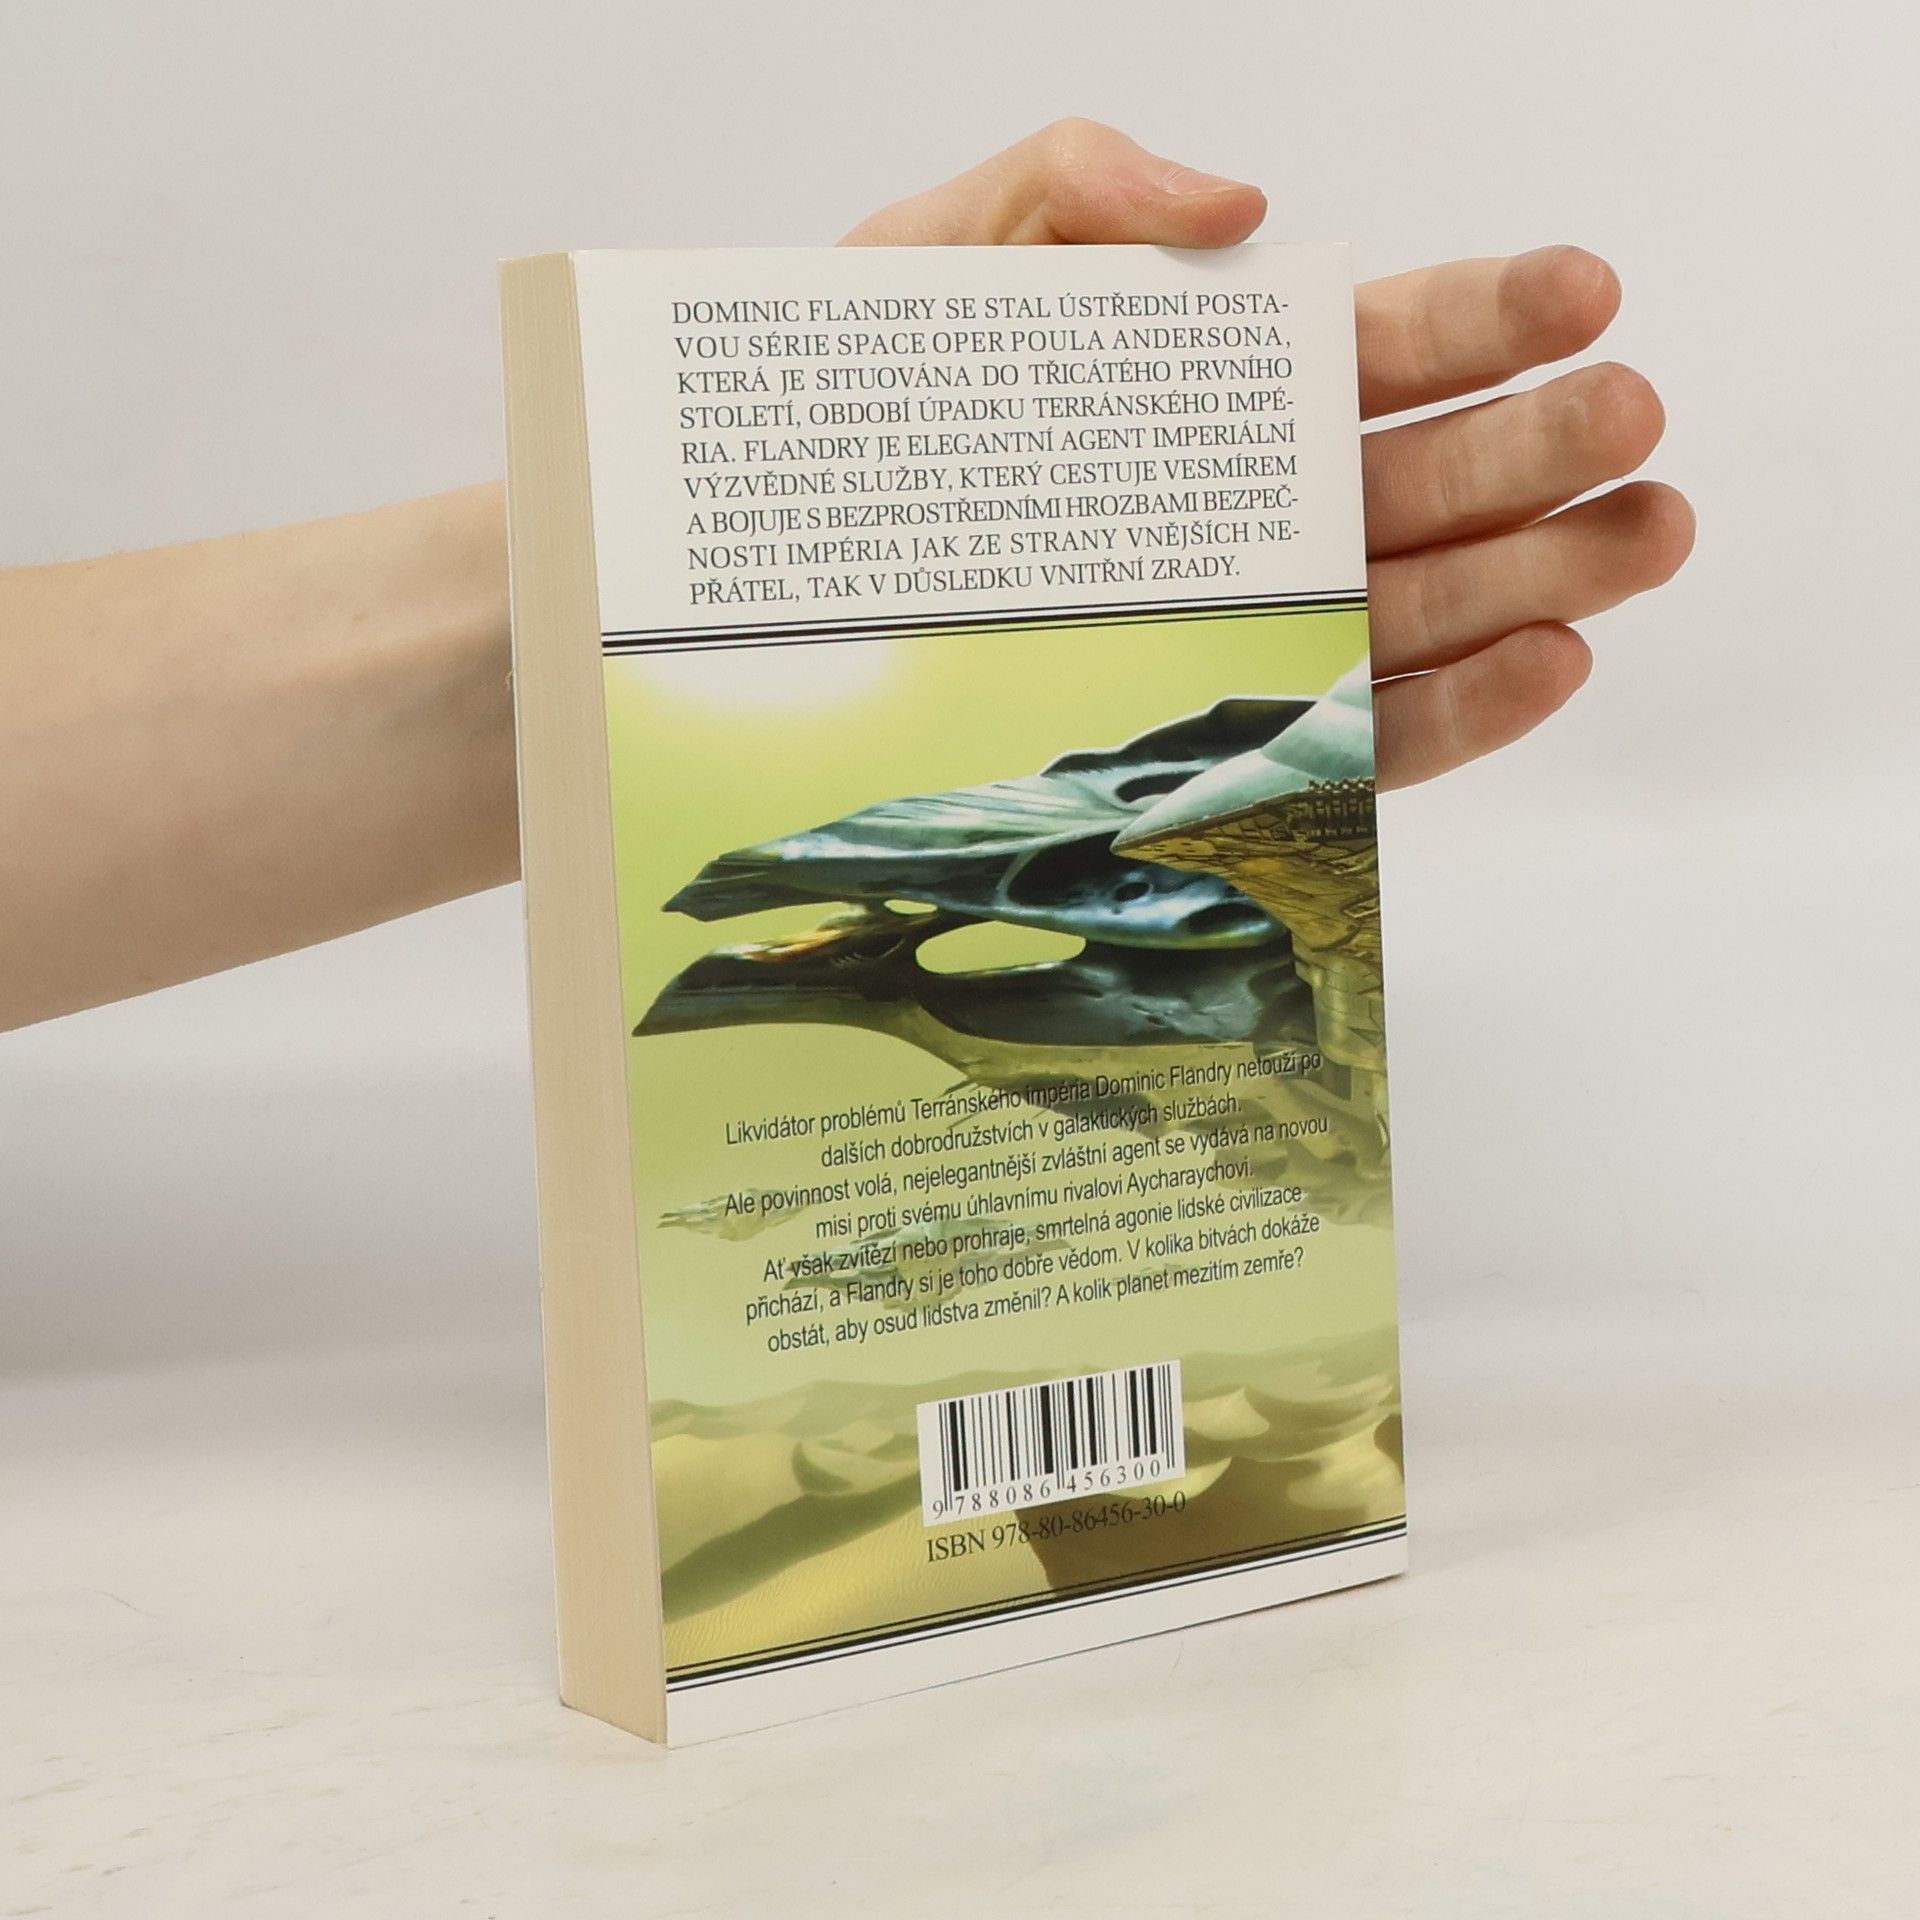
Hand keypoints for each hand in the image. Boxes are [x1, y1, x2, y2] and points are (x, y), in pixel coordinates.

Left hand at [844, 121, 1694, 790]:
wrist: (760, 579)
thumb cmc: (851, 418)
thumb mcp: (940, 259)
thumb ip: (1079, 186)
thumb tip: (1245, 204)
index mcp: (1221, 389)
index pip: (1383, 346)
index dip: (1488, 316)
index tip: (1582, 288)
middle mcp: (1260, 512)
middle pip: (1432, 477)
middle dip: (1544, 444)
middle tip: (1632, 414)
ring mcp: (1257, 631)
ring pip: (1425, 605)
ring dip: (1544, 574)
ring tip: (1641, 534)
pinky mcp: (1230, 746)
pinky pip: (1362, 732)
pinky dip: (1458, 705)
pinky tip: (1547, 657)